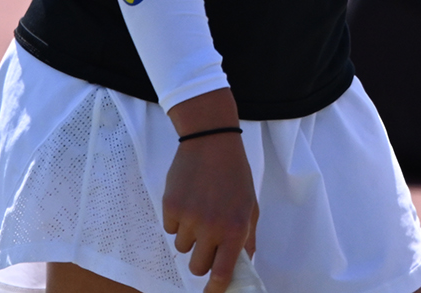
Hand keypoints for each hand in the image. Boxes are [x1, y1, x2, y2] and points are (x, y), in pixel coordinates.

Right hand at [163, 90, 256, 292]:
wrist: (210, 142)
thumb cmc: (235, 175)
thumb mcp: (250, 206)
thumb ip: (247, 238)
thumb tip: (244, 264)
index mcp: (235, 229)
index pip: (222, 272)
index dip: (216, 288)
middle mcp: (212, 227)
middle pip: (197, 267)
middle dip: (201, 259)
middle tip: (207, 241)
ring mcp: (189, 218)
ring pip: (182, 247)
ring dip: (190, 236)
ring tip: (199, 210)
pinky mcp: (170, 207)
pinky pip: (170, 229)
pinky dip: (177, 220)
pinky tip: (188, 199)